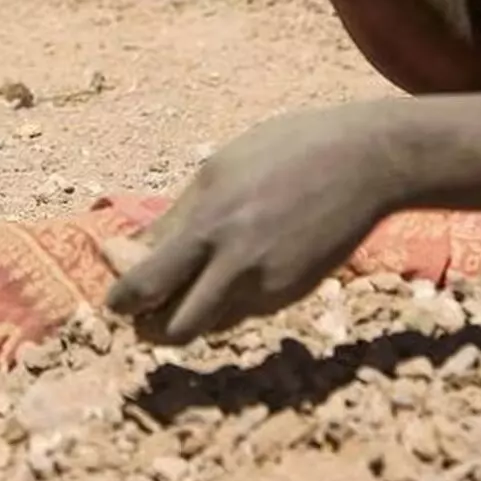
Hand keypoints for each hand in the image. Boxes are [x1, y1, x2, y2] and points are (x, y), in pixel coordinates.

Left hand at [106, 104, 401, 344]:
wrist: (366, 163)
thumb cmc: (286, 150)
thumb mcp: (219, 169)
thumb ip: (179, 216)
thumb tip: (139, 249)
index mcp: (209, 224)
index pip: (144, 285)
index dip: (120, 299)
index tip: (114, 296)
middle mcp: (235, 265)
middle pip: (172, 329)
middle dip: (147, 327)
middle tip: (139, 312)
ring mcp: (267, 286)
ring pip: (208, 327)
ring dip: (186, 319)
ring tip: (178, 294)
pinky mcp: (291, 295)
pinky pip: (242, 314)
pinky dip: (223, 305)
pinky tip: (226, 276)